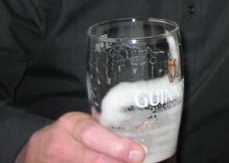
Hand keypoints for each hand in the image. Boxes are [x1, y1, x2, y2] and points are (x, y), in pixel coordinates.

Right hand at [15, 112, 144, 162]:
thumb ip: (103, 127)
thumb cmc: (67, 134)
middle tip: (138, 161)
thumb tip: (140, 132)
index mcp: (70, 125)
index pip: (93, 135)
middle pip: (92, 159)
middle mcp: (60, 145)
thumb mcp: (81, 124)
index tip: (137, 153)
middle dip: (117, 162)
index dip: (116, 146)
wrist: (34, 151)